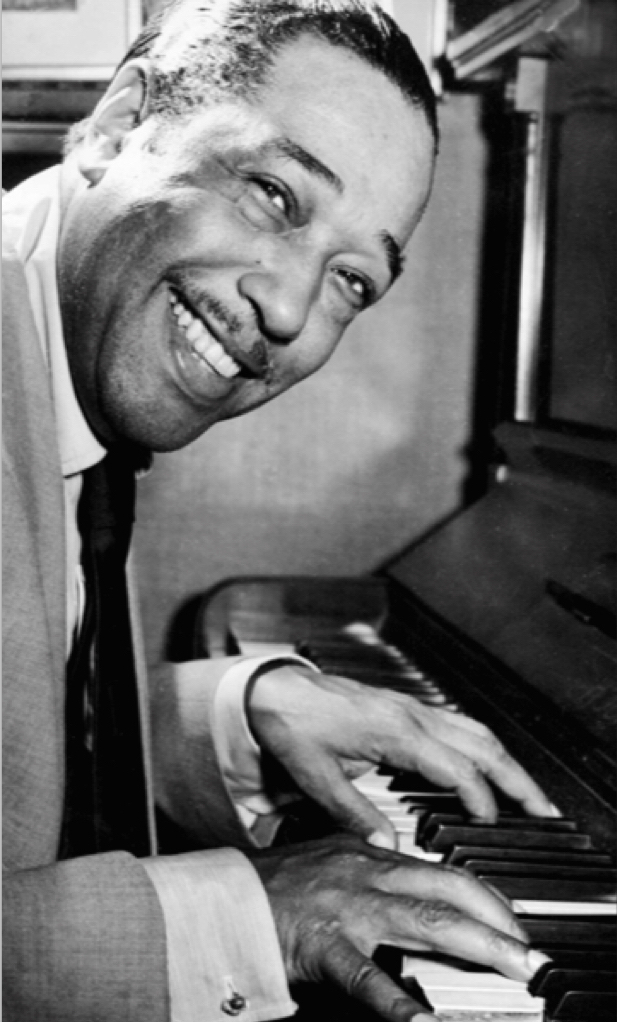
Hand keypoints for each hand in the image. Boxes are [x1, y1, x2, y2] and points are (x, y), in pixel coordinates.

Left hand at [248, 666, 556, 846]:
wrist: (275, 689)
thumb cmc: (293, 726)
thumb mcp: (316, 777)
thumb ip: (353, 813)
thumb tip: (388, 846)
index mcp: (395, 732)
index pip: (456, 769)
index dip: (479, 799)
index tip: (491, 825)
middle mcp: (412, 715)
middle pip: (481, 744)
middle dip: (516, 778)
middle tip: (543, 809)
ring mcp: (411, 708)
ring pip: (474, 730)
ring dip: (504, 760)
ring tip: (527, 790)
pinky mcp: (406, 707)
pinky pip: (457, 723)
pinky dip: (482, 745)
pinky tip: (487, 762)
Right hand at [251, 834, 548, 1021]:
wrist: (220, 899)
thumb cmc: (271, 886)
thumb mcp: (328, 862)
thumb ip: (368, 868)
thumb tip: (407, 878)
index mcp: (368, 856)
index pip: (441, 871)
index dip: (483, 896)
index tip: (509, 919)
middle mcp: (365, 873)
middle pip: (448, 889)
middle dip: (496, 917)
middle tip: (527, 949)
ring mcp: (348, 907)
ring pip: (426, 921)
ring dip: (478, 944)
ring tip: (511, 966)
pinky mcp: (323, 943)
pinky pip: (368, 975)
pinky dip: (400, 1001)